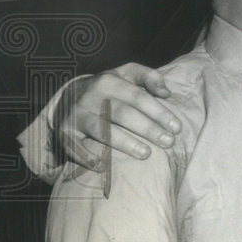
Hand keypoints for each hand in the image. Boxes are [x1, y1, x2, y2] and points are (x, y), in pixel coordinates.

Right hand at [52, 63, 179, 169]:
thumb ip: (149, 77)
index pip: (138, 97)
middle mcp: (90, 97)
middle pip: (123, 114)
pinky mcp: (64, 133)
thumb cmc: (109, 88)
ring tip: (147, 154)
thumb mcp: (127, 74)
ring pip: (103, 130)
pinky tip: (105, 167)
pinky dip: (89, 158)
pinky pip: (76, 148)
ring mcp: (76, 116)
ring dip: (125, 143)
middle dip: (148, 129)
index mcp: (108, 81)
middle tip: (169, 142)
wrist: (68, 96)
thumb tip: (166, 93)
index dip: (159, 113)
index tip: (177, 127)